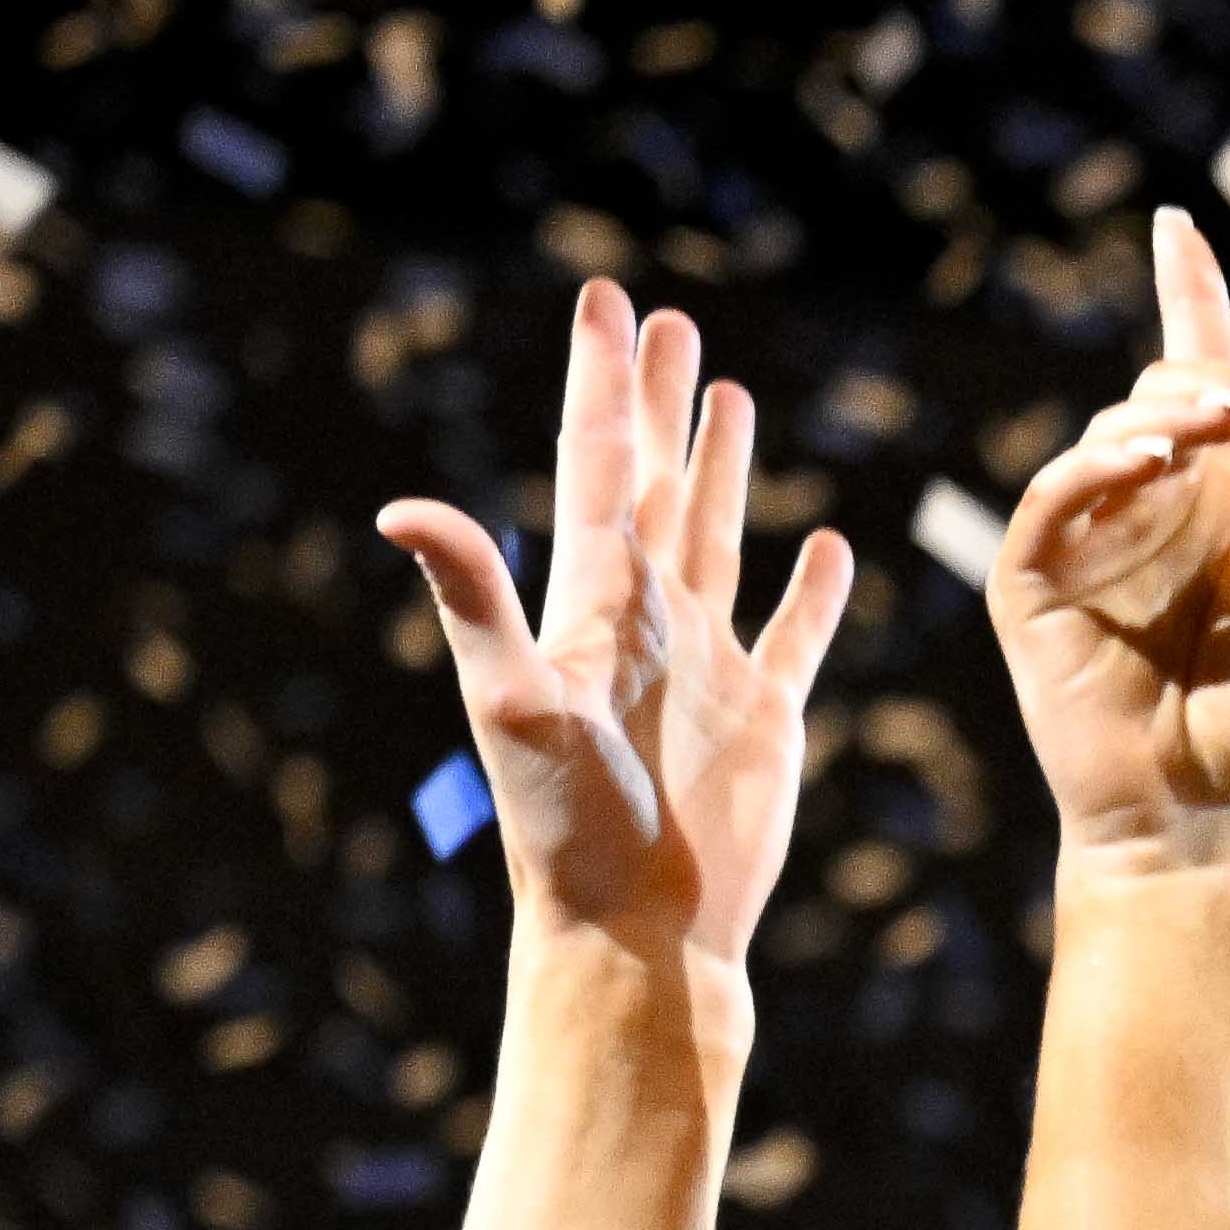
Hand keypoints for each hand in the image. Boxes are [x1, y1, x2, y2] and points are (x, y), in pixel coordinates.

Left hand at [376, 275, 847, 970]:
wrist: (635, 929)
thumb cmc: (564, 828)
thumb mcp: (511, 702)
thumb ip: (472, 597)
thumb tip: (400, 506)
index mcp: (587, 602)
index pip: (595, 464)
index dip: (603, 381)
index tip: (608, 300)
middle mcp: (646, 620)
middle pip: (653, 483)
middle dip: (659, 400)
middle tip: (670, 322)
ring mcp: (707, 666)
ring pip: (718, 539)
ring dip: (723, 469)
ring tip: (734, 397)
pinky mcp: (763, 719)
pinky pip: (795, 636)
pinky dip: (815, 591)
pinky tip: (829, 545)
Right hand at [990, 211, 1229, 885]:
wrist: (1217, 819)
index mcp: (1221, 502)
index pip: (1198, 379)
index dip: (1188, 299)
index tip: (1178, 224)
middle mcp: (1150, 508)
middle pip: (1161, 396)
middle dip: (1208, 383)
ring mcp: (1087, 541)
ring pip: (1110, 435)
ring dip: (1165, 418)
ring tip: (1222, 427)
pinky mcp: (1034, 581)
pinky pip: (1056, 496)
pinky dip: (1099, 467)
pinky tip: (1152, 463)